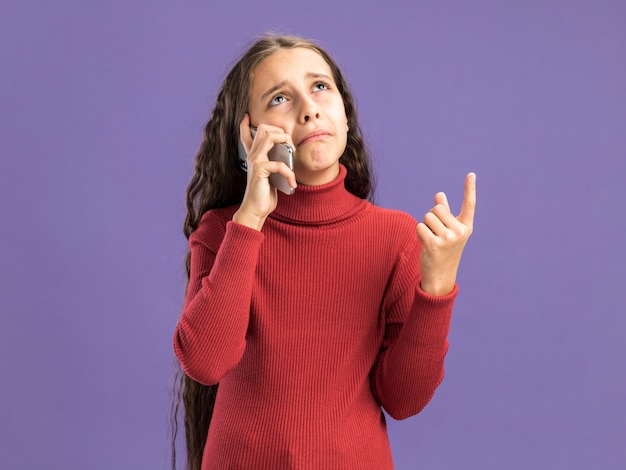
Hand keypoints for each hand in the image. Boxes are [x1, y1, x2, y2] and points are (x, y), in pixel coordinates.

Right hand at [232, 114, 296, 230]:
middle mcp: (252, 155)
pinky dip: (290, 173)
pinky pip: (279, 163)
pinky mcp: (260, 170)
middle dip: (282, 132)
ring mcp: (255, 161)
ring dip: (286, 142)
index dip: (245, 124)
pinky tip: (293, 183)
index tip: (246, 116)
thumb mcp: (272, 175)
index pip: (246, 135)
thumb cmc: (265, 194)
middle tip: (291, 147)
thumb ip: (276, 162)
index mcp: (254, 156)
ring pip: (269, 137)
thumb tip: (289, 153)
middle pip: (264, 128)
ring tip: (292, 157)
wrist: (256, 210)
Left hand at [416, 172, 475, 295]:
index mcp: (465, 227)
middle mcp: (460, 232)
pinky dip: (419, 234)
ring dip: (424, 226)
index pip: (469, 204)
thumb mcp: (447, 232)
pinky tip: (425, 245)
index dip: (469, 188)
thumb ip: (444, 214)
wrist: (440, 276)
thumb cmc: (443, 251)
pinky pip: (420, 227)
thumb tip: (439, 195)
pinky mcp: (434, 244)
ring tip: (431, 240)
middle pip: (437, 209)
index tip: (470, 174)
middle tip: (435, 234)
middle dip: (431, 218)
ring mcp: (448, 239)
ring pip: (427, 217)